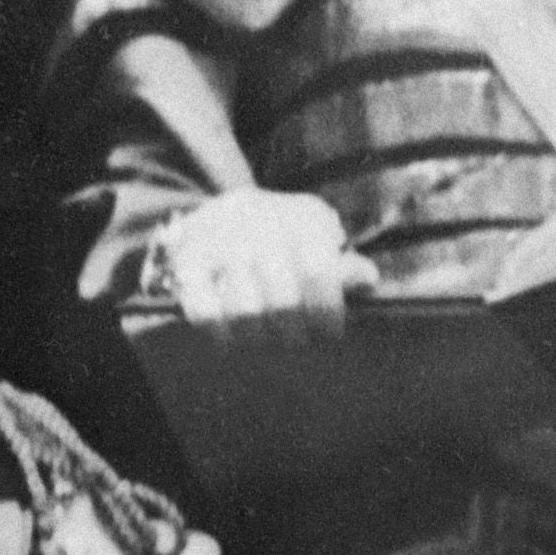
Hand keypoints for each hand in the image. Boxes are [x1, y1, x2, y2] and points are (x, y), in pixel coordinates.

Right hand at [149, 190, 379, 345]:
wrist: (221, 212)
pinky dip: (222, 334)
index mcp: (299, 216)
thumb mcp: (317, 237)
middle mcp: (260, 223)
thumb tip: (368, 278)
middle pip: (283, 301)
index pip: (319, 272)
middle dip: (294, 333)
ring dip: (261, 338)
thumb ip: (341, 263)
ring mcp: (220, 241)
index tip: (328, 334)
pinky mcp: (188, 260)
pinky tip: (234, 338)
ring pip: (246, 313)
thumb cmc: (284, 236)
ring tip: (268, 341)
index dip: (326, 312)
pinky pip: (206, 313)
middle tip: (296, 342)